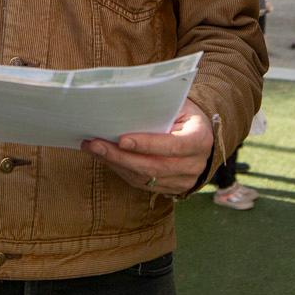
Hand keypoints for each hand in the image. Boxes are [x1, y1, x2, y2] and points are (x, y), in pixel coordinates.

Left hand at [84, 98, 214, 195]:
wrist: (200, 136)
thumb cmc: (184, 115)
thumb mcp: (179, 106)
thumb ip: (159, 108)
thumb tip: (123, 105)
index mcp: (200, 140)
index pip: (173, 146)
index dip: (147, 144)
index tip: (121, 139)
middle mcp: (195, 164)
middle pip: (154, 166)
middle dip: (121, 156)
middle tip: (95, 144)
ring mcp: (184, 181)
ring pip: (145, 178)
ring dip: (116, 164)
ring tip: (94, 149)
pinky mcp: (171, 189)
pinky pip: (142, 183)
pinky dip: (121, 171)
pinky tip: (106, 158)